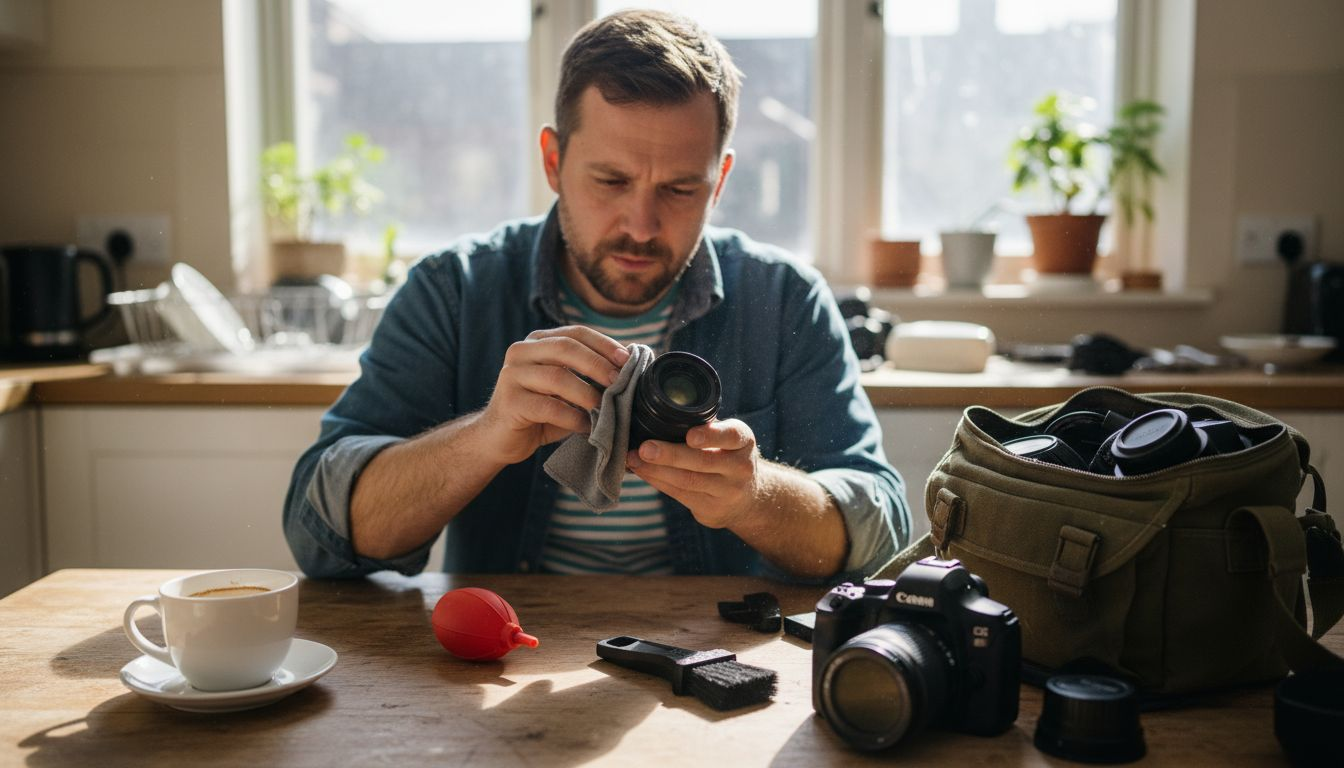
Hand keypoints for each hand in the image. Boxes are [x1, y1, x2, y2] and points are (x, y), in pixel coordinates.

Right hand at [476, 326, 628, 464]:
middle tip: (619, 382)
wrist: (499, 438)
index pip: (575, 333)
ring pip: (557, 377)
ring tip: (605, 408)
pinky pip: (548, 407)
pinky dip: (573, 417)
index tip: (627, 359)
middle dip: (597, 364)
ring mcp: (512, 375)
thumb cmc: (539, 413)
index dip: (604, 344)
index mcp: (537, 342)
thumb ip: (587, 376)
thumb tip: (629, 369)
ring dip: (587, 393)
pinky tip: (586, 427)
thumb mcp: (565, 389)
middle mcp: (521, 351)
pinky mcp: (510, 402)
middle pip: (566, 348)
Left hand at [625, 419, 760, 529]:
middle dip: (670, 455)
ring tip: (633, 459)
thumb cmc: (727, 456)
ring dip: (656, 469)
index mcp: (743, 441)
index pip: (730, 436)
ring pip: (688, 480)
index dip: (710, 436)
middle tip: (645, 448)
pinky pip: (679, 494)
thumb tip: (657, 414)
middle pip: (703, 461)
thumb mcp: (727, 437)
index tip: (690, 436)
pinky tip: (642, 471)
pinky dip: (657, 481)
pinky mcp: (711, 509)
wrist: (747, 498)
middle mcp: (740, 467)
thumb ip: (704, 427)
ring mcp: (727, 491)